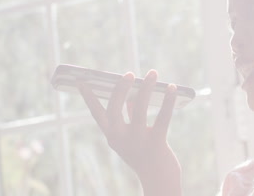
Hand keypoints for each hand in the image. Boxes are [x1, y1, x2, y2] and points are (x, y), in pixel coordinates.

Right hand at [78, 69, 181, 195]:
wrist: (158, 180)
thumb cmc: (145, 154)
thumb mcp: (132, 137)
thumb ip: (130, 117)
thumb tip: (132, 95)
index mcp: (112, 136)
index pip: (97, 114)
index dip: (89, 97)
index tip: (81, 81)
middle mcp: (120, 138)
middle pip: (114, 109)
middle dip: (120, 89)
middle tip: (129, 73)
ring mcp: (137, 141)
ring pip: (139, 109)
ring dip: (146, 88)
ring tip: (152, 73)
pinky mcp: (156, 143)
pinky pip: (162, 118)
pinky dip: (167, 101)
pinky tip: (171, 88)